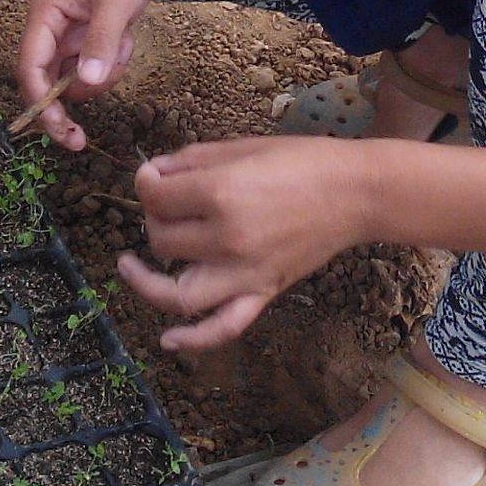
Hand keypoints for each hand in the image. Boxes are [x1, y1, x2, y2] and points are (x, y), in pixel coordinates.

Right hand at [15, 0, 167, 150]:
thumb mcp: (117, 1)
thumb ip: (102, 42)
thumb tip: (87, 84)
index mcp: (46, 15)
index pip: (30, 68)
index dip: (39, 104)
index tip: (59, 131)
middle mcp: (53, 28)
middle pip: (47, 82)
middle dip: (66, 108)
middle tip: (80, 141)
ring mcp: (74, 33)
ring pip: (78, 78)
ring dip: (103, 74)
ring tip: (125, 41)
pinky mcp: (94, 35)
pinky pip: (99, 66)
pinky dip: (116, 61)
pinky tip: (130, 34)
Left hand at [117, 137, 372, 351]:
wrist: (355, 192)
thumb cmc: (300, 160)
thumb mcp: (240, 146)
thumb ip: (190, 160)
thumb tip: (153, 172)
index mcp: (221, 194)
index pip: (157, 198)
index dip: (146, 182)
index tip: (152, 175)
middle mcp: (228, 239)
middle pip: (162, 240)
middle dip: (155, 218)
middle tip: (167, 203)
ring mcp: (245, 273)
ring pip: (179, 293)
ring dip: (149, 281)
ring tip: (130, 266)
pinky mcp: (264, 292)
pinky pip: (224, 327)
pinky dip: (194, 339)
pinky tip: (168, 339)